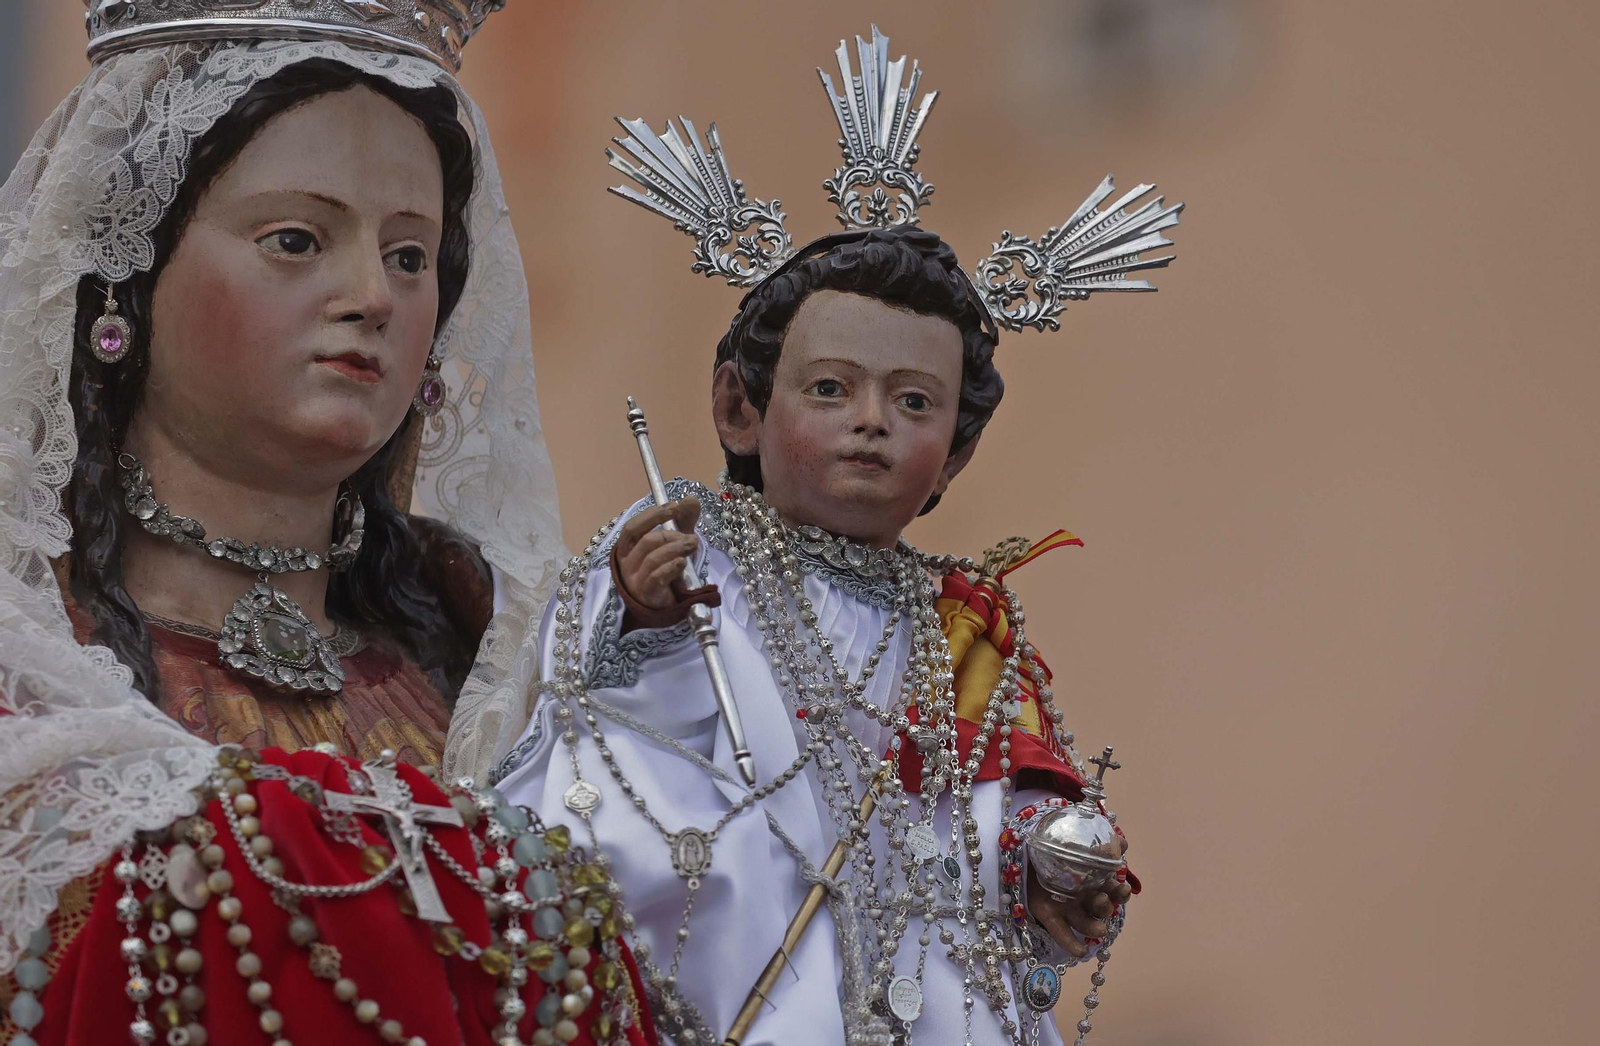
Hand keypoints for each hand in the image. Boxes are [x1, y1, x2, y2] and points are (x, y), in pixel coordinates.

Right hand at [614, 499, 702, 609]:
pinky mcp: (647, 595)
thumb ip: (682, 520)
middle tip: (691, 536)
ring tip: (693, 545)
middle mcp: (627, 563)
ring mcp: (635, 580)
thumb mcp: (675, 542)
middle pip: (646, 541)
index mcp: (628, 548)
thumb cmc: (665, 569)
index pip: (633, 527)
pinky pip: (656, 577)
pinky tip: (682, 562)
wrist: (664, 605)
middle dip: (671, 534)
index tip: (674, 507)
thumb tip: (691, 499)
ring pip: (653, 558)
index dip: (652, 515)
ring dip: (676, 548)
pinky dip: (671, 567)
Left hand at [1025, 833, 1131, 957]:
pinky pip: (1060, 932)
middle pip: (1101, 908)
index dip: (1120, 893)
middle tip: (1102, 899)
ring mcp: (1067, 907)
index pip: (1115, 892)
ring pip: (1085, 923)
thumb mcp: (1078, 838)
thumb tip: (1122, 843)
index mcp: (1095, 881)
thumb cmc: (1059, 844)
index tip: (1123, 888)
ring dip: (1093, 927)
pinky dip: (1071, 943)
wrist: (1029, 845)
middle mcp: (1084, 897)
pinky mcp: (1048, 914)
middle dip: (1104, 907)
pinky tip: (1080, 951)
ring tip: (1099, 930)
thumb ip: (1101, 842)